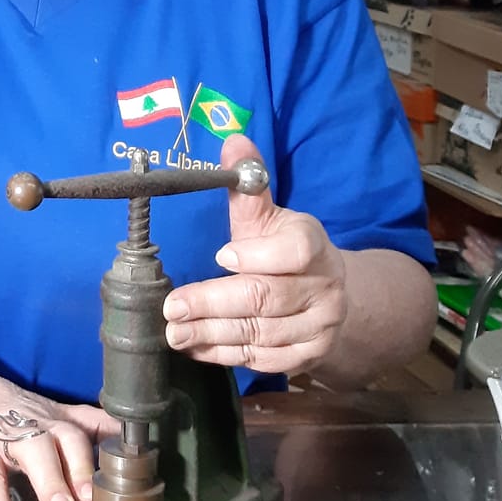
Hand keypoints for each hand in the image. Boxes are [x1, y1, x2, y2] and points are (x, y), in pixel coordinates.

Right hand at [0, 374, 116, 500]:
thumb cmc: (3, 407)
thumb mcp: (45, 411)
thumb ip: (85, 423)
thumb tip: (129, 435)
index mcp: (39, 425)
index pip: (67, 439)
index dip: (80, 464)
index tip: (90, 496)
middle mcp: (8, 433)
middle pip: (32, 452)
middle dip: (49, 479)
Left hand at [162, 135, 349, 376]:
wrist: (328, 293)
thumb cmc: (285, 249)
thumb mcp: (269, 216)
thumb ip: (248, 183)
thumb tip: (233, 140)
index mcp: (314, 244)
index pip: (294, 250)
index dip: (257, 255)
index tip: (220, 256)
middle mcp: (324, 286)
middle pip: (266, 297)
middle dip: (213, 303)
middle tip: (173, 307)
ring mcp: (320, 326)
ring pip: (261, 333)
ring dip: (212, 334)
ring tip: (175, 332)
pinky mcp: (308, 357)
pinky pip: (264, 360)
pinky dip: (226, 355)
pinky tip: (197, 348)